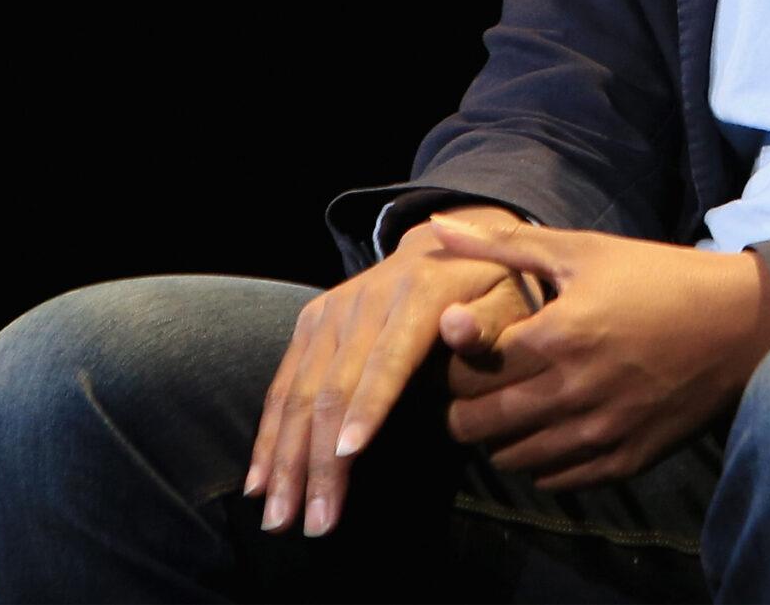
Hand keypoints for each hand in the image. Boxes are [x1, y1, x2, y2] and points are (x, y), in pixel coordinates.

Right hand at [243, 205, 533, 536]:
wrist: (449, 246)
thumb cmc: (492, 291)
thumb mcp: (510, 301)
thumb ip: (490, 325)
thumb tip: (458, 327)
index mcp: (420, 293)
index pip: (389, 359)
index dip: (368, 406)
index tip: (349, 456)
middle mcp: (365, 298)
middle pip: (333, 386)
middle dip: (318, 459)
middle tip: (312, 523)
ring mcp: (331, 309)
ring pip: (298, 391)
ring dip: (284, 460)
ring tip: (279, 518)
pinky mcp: (311, 319)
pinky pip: (283, 383)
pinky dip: (269, 436)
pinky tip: (260, 482)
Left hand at [427, 212, 769, 489]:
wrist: (741, 324)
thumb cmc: (658, 277)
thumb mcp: (583, 250)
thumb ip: (503, 245)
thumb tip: (436, 228)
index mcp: (556, 336)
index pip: (465, 373)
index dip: (455, 364)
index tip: (470, 351)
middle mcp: (572, 392)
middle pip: (475, 426)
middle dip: (464, 407)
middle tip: (480, 386)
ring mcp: (599, 433)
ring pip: (509, 459)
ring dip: (499, 436)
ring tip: (516, 405)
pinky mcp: (625, 460)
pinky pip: (553, 479)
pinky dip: (540, 459)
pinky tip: (552, 427)